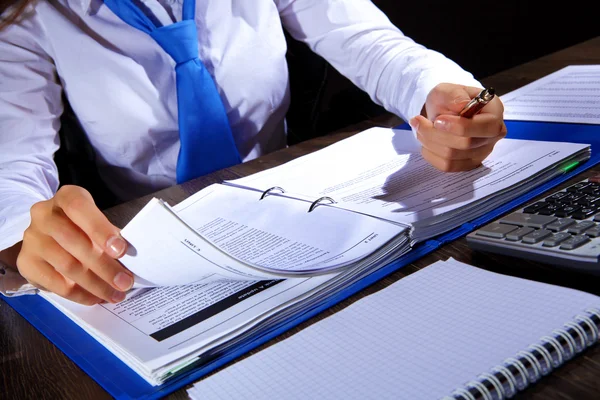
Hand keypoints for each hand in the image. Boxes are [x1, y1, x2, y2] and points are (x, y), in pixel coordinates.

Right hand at [16, 185, 132, 304]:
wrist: (49, 234)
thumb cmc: (83, 227)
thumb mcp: (97, 223)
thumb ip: (110, 236)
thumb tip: (131, 261)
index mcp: (66, 197)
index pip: (79, 208)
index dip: (100, 229)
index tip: (121, 251)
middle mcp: (43, 215)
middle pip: (74, 241)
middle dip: (105, 266)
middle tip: (125, 282)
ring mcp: (32, 239)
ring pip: (67, 266)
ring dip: (96, 284)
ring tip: (115, 294)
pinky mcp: (26, 262)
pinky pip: (56, 284)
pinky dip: (80, 294)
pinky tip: (96, 298)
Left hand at [409, 83, 506, 171]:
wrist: (442, 111)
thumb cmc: (448, 99)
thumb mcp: (448, 89)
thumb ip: (455, 95)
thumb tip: (462, 106)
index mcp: (494, 111)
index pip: (487, 127)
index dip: (461, 127)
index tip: (438, 120)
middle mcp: (493, 134)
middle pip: (466, 144)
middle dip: (437, 134)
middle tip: (419, 121)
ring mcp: (482, 151)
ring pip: (453, 156)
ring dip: (430, 142)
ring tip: (420, 128)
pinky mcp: (468, 163)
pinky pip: (447, 166)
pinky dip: (431, 154)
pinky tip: (425, 141)